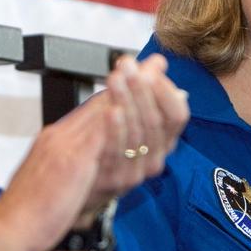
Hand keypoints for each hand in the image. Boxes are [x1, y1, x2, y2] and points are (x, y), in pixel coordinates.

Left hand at [74, 53, 188, 225]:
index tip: (150, 69)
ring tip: (117, 79)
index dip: (166, 91)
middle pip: (156, 122)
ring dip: (127, 102)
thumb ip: (141, 88)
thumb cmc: (100, 147)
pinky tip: (110, 111)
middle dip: (142, 90)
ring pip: (138, 135)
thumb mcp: (122, 112)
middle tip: (129, 66)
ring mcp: (136, 172)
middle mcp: (154, 157)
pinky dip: (115, 130)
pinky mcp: (114, 181)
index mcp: (162, 140)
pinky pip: (118, 153)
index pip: (177, 115)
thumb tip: (157, 61)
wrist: (74, 189)